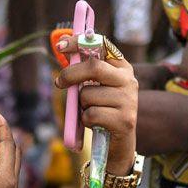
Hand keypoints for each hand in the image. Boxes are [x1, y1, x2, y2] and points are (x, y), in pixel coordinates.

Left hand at [55, 34, 137, 172]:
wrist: (119, 144)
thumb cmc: (102, 111)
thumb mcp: (95, 88)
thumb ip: (84, 70)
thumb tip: (63, 48)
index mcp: (122, 68)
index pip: (101, 46)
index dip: (79, 42)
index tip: (60, 46)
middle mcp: (129, 81)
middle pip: (94, 67)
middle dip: (71, 74)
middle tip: (59, 83)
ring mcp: (129, 100)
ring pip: (88, 95)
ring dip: (81, 105)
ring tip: (92, 112)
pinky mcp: (125, 120)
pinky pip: (91, 114)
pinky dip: (86, 121)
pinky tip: (96, 124)